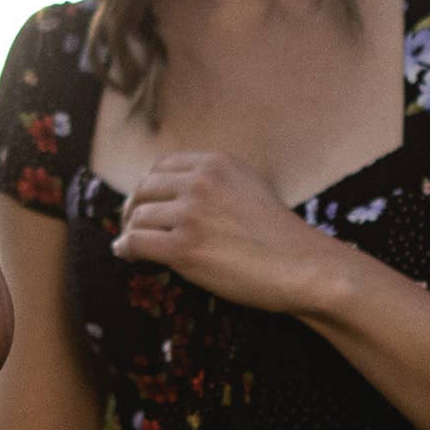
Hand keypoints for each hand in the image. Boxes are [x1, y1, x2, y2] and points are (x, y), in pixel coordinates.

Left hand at [109, 151, 354, 316]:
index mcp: (217, 163)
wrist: (303, 266)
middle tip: (133, 227)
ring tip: (133, 246)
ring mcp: (192, 214)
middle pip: (143, 189)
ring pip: (138, 218)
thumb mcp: (250, 187)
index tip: (146, 204)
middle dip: (133, 209)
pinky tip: (126, 255)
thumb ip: (216, 183)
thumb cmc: (281, 236)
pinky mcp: (185, 248)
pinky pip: (136, 243)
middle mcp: (201, 181)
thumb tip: (178, 195)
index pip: (161, 166)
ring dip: (131, 233)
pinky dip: (126, 249)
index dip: (148, 187)